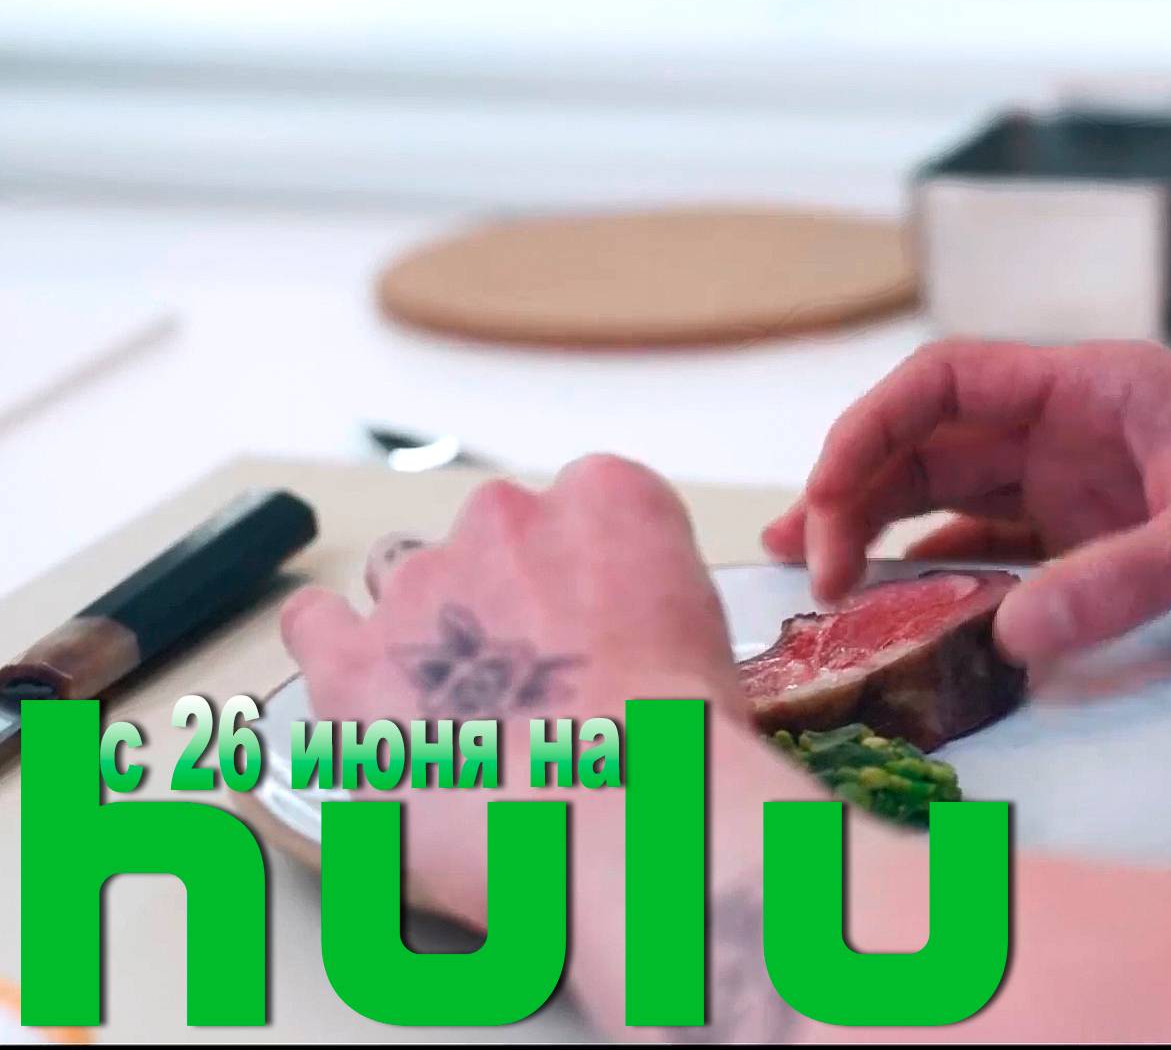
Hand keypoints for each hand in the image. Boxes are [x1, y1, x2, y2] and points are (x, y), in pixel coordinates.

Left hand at [278, 454, 798, 923]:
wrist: (624, 816)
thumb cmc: (680, 746)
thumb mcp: (711, 640)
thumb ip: (649, 606)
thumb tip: (621, 645)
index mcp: (607, 498)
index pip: (588, 506)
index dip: (592, 577)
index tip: (600, 626)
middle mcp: (507, 520)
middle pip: (494, 539)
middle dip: (510, 599)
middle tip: (543, 682)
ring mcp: (420, 586)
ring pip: (405, 578)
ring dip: (429, 628)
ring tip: (464, 707)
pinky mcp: (353, 663)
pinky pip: (315, 624)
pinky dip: (334, 648)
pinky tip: (369, 688)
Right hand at [764, 341, 1170, 662]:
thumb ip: (1119, 584)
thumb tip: (1006, 636)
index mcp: (1097, 389)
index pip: (946, 383)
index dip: (870, 432)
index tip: (830, 502)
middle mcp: (1078, 433)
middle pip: (934, 446)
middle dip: (858, 494)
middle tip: (807, 568)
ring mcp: (1088, 492)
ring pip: (956, 501)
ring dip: (888, 535)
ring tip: (823, 583)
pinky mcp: (1107, 546)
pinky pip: (1002, 556)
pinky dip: (949, 581)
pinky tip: (910, 614)